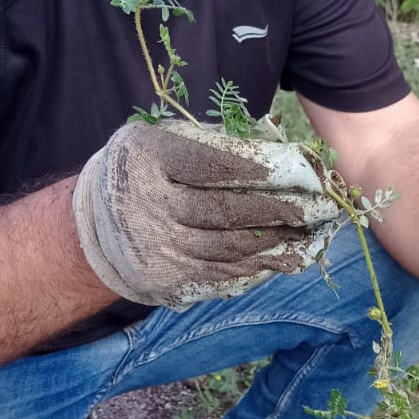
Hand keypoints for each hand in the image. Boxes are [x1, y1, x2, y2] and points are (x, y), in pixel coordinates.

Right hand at [73, 120, 341, 308]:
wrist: (95, 222)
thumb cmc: (149, 169)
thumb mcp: (168, 139)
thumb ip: (216, 142)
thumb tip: (284, 153)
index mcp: (151, 158)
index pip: (217, 166)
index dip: (266, 172)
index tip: (307, 174)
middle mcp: (149, 205)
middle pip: (228, 212)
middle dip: (283, 210)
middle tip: (323, 207)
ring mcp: (157, 247)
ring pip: (230, 248)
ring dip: (279, 242)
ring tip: (312, 233)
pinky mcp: (166, 279)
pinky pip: (222, 274)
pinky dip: (257, 266)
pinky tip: (284, 257)